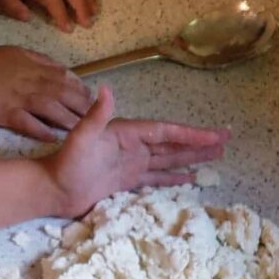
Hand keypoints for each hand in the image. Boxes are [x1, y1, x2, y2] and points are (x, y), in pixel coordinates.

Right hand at [0, 45, 92, 141]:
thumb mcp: (22, 52)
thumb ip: (43, 61)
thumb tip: (63, 70)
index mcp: (39, 70)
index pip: (69, 81)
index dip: (83, 92)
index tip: (93, 102)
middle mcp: (36, 85)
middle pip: (66, 97)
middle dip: (83, 109)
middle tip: (94, 121)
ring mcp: (23, 100)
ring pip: (53, 111)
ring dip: (69, 121)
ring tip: (81, 131)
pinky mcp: (9, 114)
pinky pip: (30, 124)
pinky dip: (43, 131)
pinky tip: (55, 138)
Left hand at [47, 87, 227, 217]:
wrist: (52, 189)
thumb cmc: (66, 164)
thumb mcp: (82, 138)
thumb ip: (96, 116)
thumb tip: (108, 89)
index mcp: (127, 133)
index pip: (166, 132)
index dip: (191, 133)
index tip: (214, 135)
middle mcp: (133, 146)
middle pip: (173, 143)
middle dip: (199, 142)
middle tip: (227, 140)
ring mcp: (132, 163)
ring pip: (169, 159)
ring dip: (192, 156)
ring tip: (218, 155)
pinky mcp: (128, 180)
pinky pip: (158, 178)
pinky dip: (175, 177)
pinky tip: (191, 178)